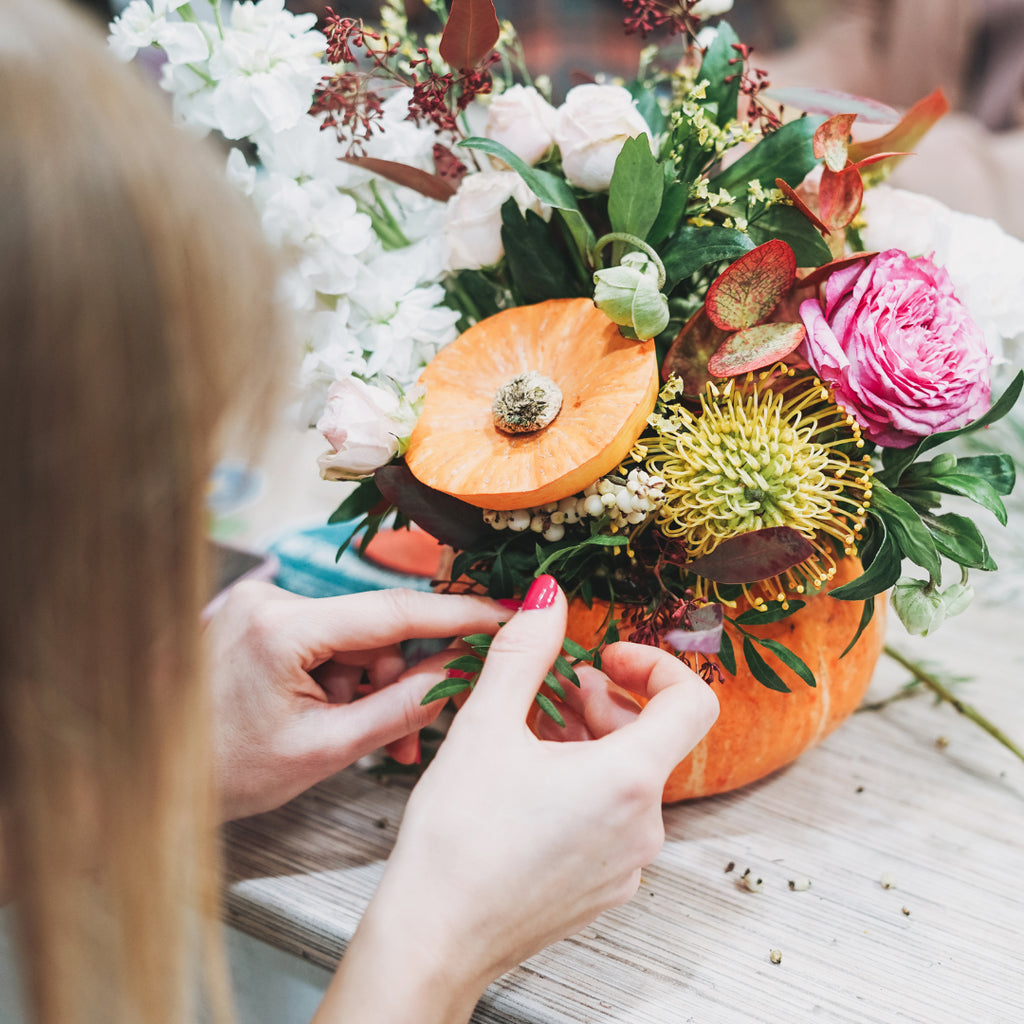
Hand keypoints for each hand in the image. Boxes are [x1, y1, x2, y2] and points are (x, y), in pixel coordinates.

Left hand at [203, 581, 506, 820]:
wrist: (155, 775)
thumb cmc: (227, 771)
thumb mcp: (326, 749)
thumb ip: (401, 707)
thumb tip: (460, 674)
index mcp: (282, 628)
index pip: (391, 610)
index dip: (456, 614)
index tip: (503, 613)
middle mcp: (272, 599)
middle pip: (375, 628)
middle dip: (402, 678)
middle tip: (417, 733)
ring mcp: (265, 604)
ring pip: (356, 639)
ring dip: (374, 686)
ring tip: (371, 740)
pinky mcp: (265, 616)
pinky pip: (330, 641)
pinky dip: (347, 679)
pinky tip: (344, 717)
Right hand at [316, 576, 718, 1023]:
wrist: (433, 939)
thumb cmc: (458, 838)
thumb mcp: (486, 725)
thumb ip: (525, 651)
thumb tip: (550, 596)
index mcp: (629, 779)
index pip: (692, 702)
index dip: (654, 665)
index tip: (605, 659)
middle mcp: (643, 827)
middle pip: (653, 739)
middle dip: (606, 702)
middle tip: (551, 693)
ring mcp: (627, 864)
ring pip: (628, 780)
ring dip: (589, 744)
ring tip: (529, 736)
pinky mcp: (603, 889)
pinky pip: (612, 820)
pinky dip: (583, 787)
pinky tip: (527, 786)